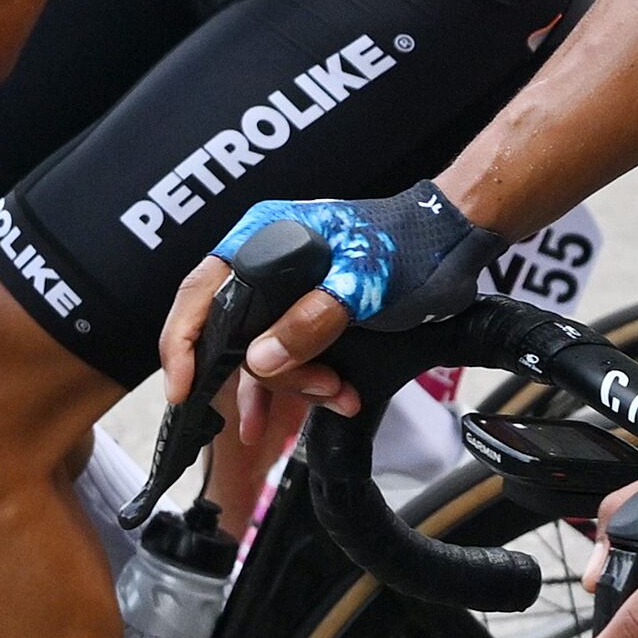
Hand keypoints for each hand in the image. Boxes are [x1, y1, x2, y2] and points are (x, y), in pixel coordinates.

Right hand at [156, 188, 505, 434]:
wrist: (453, 242)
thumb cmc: (409, 244)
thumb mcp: (362, 284)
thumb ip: (310, 321)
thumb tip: (259, 362)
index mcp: (261, 238)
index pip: (200, 292)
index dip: (183, 343)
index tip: (185, 390)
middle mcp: (266, 266)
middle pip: (233, 335)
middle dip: (266, 375)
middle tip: (314, 387)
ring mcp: (289, 295)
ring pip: (267, 356)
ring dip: (299, 384)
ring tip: (339, 392)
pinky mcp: (312, 318)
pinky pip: (294, 360)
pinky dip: (311, 385)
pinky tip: (335, 400)